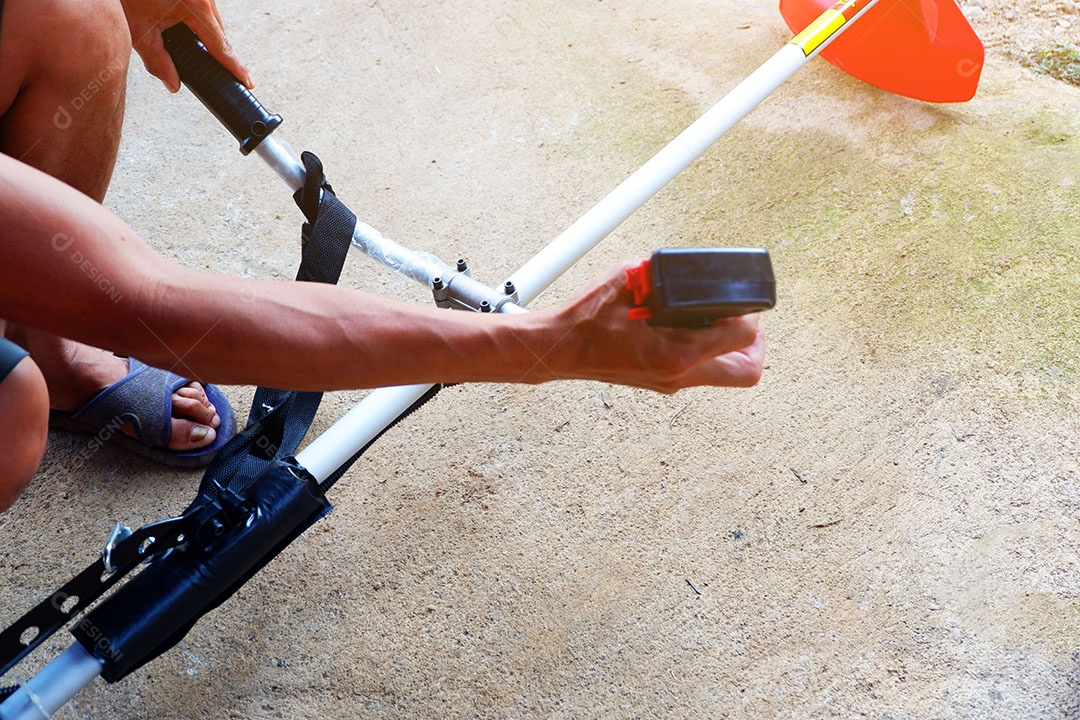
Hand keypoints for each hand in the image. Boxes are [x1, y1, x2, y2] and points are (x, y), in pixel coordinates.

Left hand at [119, 0, 252, 92]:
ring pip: (210, 19)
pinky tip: (181, 26)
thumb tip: (173, 84)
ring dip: (203, 34)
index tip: (247, 81)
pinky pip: (201, 8)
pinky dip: (195, 20)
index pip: (220, 45)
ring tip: (190, 46)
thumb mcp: (140, 30)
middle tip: (216, 70)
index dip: (234, 66)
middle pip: (218, 31)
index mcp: (196, 7)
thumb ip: (158, 61)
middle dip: (215, 51)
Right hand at [538, 264, 765, 392]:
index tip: (740, 300)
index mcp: (677, 353)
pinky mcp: (664, 382)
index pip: (743, 338)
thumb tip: (688, 268)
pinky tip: (692, 327)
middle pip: (748, 371)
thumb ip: (666, 275)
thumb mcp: (629, 281)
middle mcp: (680, 374)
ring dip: (733, 348)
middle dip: (755, 343)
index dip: (751, 315)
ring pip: (728, 374)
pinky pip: (704, 370)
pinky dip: (709, 350)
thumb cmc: (587, 318)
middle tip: (743, 318)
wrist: (560, 349)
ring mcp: (673, 383)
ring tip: (718, 319)